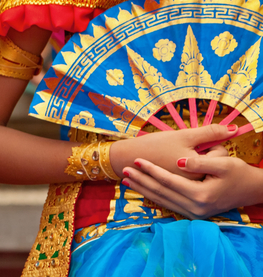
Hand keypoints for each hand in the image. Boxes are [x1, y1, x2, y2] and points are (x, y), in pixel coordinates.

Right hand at [110, 124, 238, 179]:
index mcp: (198, 174)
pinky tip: (179, 162)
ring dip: (198, 161)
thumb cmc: (155, 146)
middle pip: (213, 165)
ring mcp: (186, 188)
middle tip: (189, 147)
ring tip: (182, 154)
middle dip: (206, 154)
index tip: (198, 142)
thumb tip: (235, 128)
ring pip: (204, 171)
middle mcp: (194, 185)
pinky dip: (189, 169)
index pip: (221, 157)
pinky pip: (192, 178)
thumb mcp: (184, 136)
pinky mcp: (177, 188)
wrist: (126, 158)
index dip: (212, 146)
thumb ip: (210, 132)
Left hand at [120, 147, 262, 219]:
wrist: (250, 189)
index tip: (136, 160)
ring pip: (161, 200)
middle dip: (141, 180)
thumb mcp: (224, 163)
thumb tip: (178, 161)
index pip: (168, 181)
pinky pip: (168, 204)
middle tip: (124, 170)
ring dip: (143, 189)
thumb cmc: (238, 173)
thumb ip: (199, 162)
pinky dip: (153, 196)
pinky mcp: (193, 214)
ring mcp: (194, 214)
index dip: (151, 170)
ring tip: (127, 180)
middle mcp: (195, 208)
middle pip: (161, 192)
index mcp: (201, 195)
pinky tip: (142, 189)